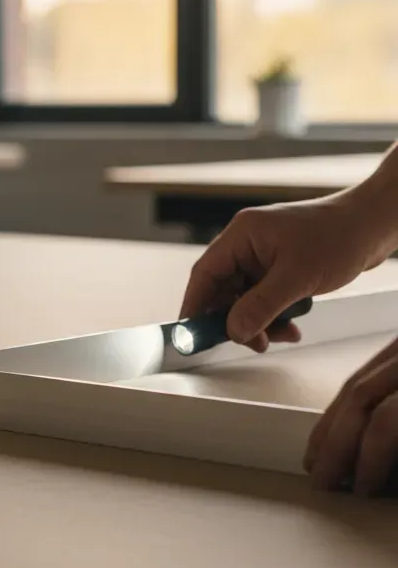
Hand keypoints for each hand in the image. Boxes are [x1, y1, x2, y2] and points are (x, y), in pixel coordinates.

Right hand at [180, 189, 394, 351]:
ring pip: (245, 298)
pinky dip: (276, 314)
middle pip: (223, 290)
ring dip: (261, 321)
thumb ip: (261, 306)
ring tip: (283, 334)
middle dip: (236, 320)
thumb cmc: (339, 237)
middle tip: (253, 342)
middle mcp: (248, 243)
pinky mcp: (280, 266)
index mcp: (242, 235)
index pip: (205, 274)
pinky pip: (265, 297)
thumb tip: (233, 331)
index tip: (193, 335)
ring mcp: (264, 255)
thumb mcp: (297, 277)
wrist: (374, 225)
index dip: (196, 306)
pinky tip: (293, 325)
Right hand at [305, 336, 397, 494]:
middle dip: (335, 444)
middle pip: (359, 396)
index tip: (361, 489)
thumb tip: (387, 480)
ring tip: (317, 461)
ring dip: (331, 426)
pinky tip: (337, 428)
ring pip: (355, 382)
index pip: (387, 420)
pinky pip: (365, 372)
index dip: (370, 459)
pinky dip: (345, 405)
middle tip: (322, 481)